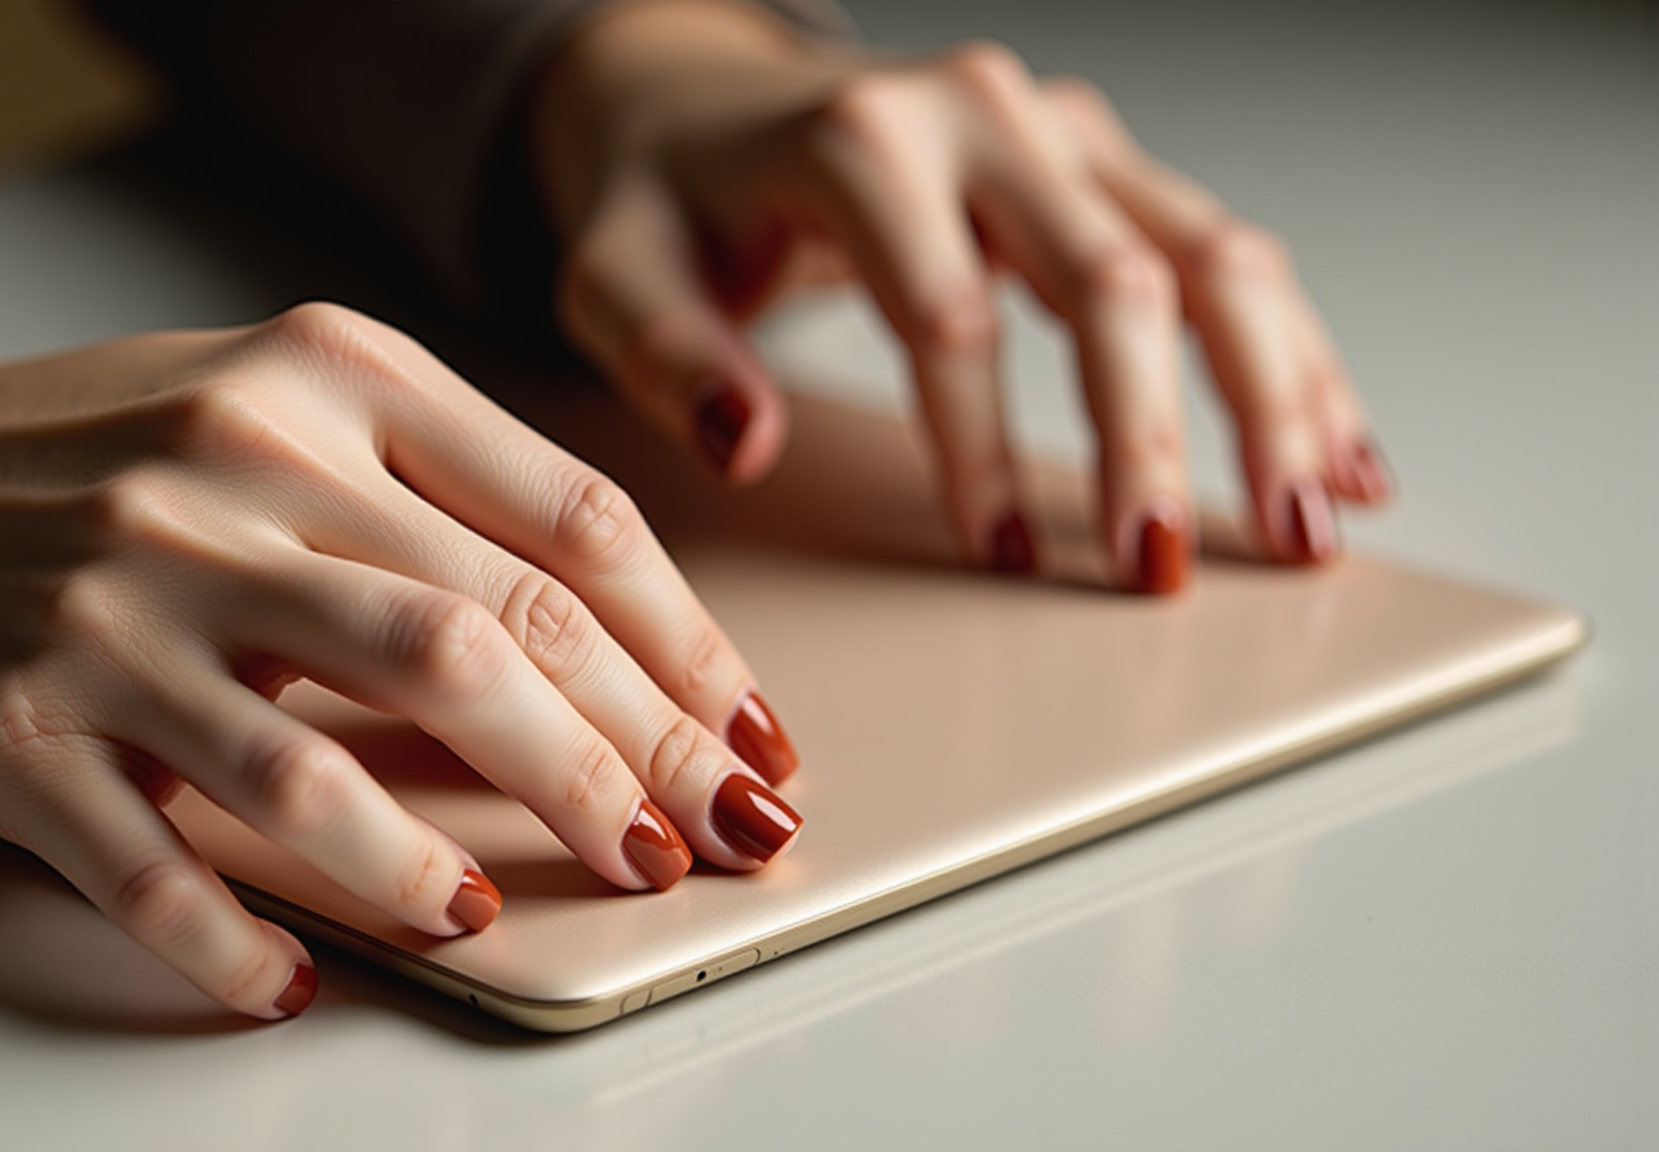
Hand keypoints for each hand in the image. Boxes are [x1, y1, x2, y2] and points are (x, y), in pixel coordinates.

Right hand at [0, 304, 801, 1018]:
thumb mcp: (292, 400)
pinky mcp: (16, 728)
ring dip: (435, 858)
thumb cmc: (113, 455)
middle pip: (476, 642)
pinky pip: (147, 862)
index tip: (750, 735)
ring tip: (503, 910)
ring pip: (317, 762)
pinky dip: (231, 938)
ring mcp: (114, 609)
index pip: (565, 524)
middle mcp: (228, 479)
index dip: (686, 650)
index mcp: (330, 382)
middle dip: (620, 766)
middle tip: (695, 844)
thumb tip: (639, 661)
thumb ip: (451, 492)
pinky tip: (295, 979)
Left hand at [530, 0, 1392, 591]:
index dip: (981, 443)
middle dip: (1152, 434)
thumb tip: (742, 438)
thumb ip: (666, 353)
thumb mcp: (617, 275)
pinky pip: (1226, 251)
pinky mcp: (1103, 164)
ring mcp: (1060, 133)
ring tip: (1302, 524)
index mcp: (864, 139)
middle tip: (1161, 567)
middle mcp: (985, 116)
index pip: (948, 309)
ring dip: (1269, 393)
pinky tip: (1336, 452)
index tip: (1006, 553)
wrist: (705, 106)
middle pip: (1112, 276)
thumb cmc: (668, 202)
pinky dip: (1291, 355)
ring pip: (1209, 252)